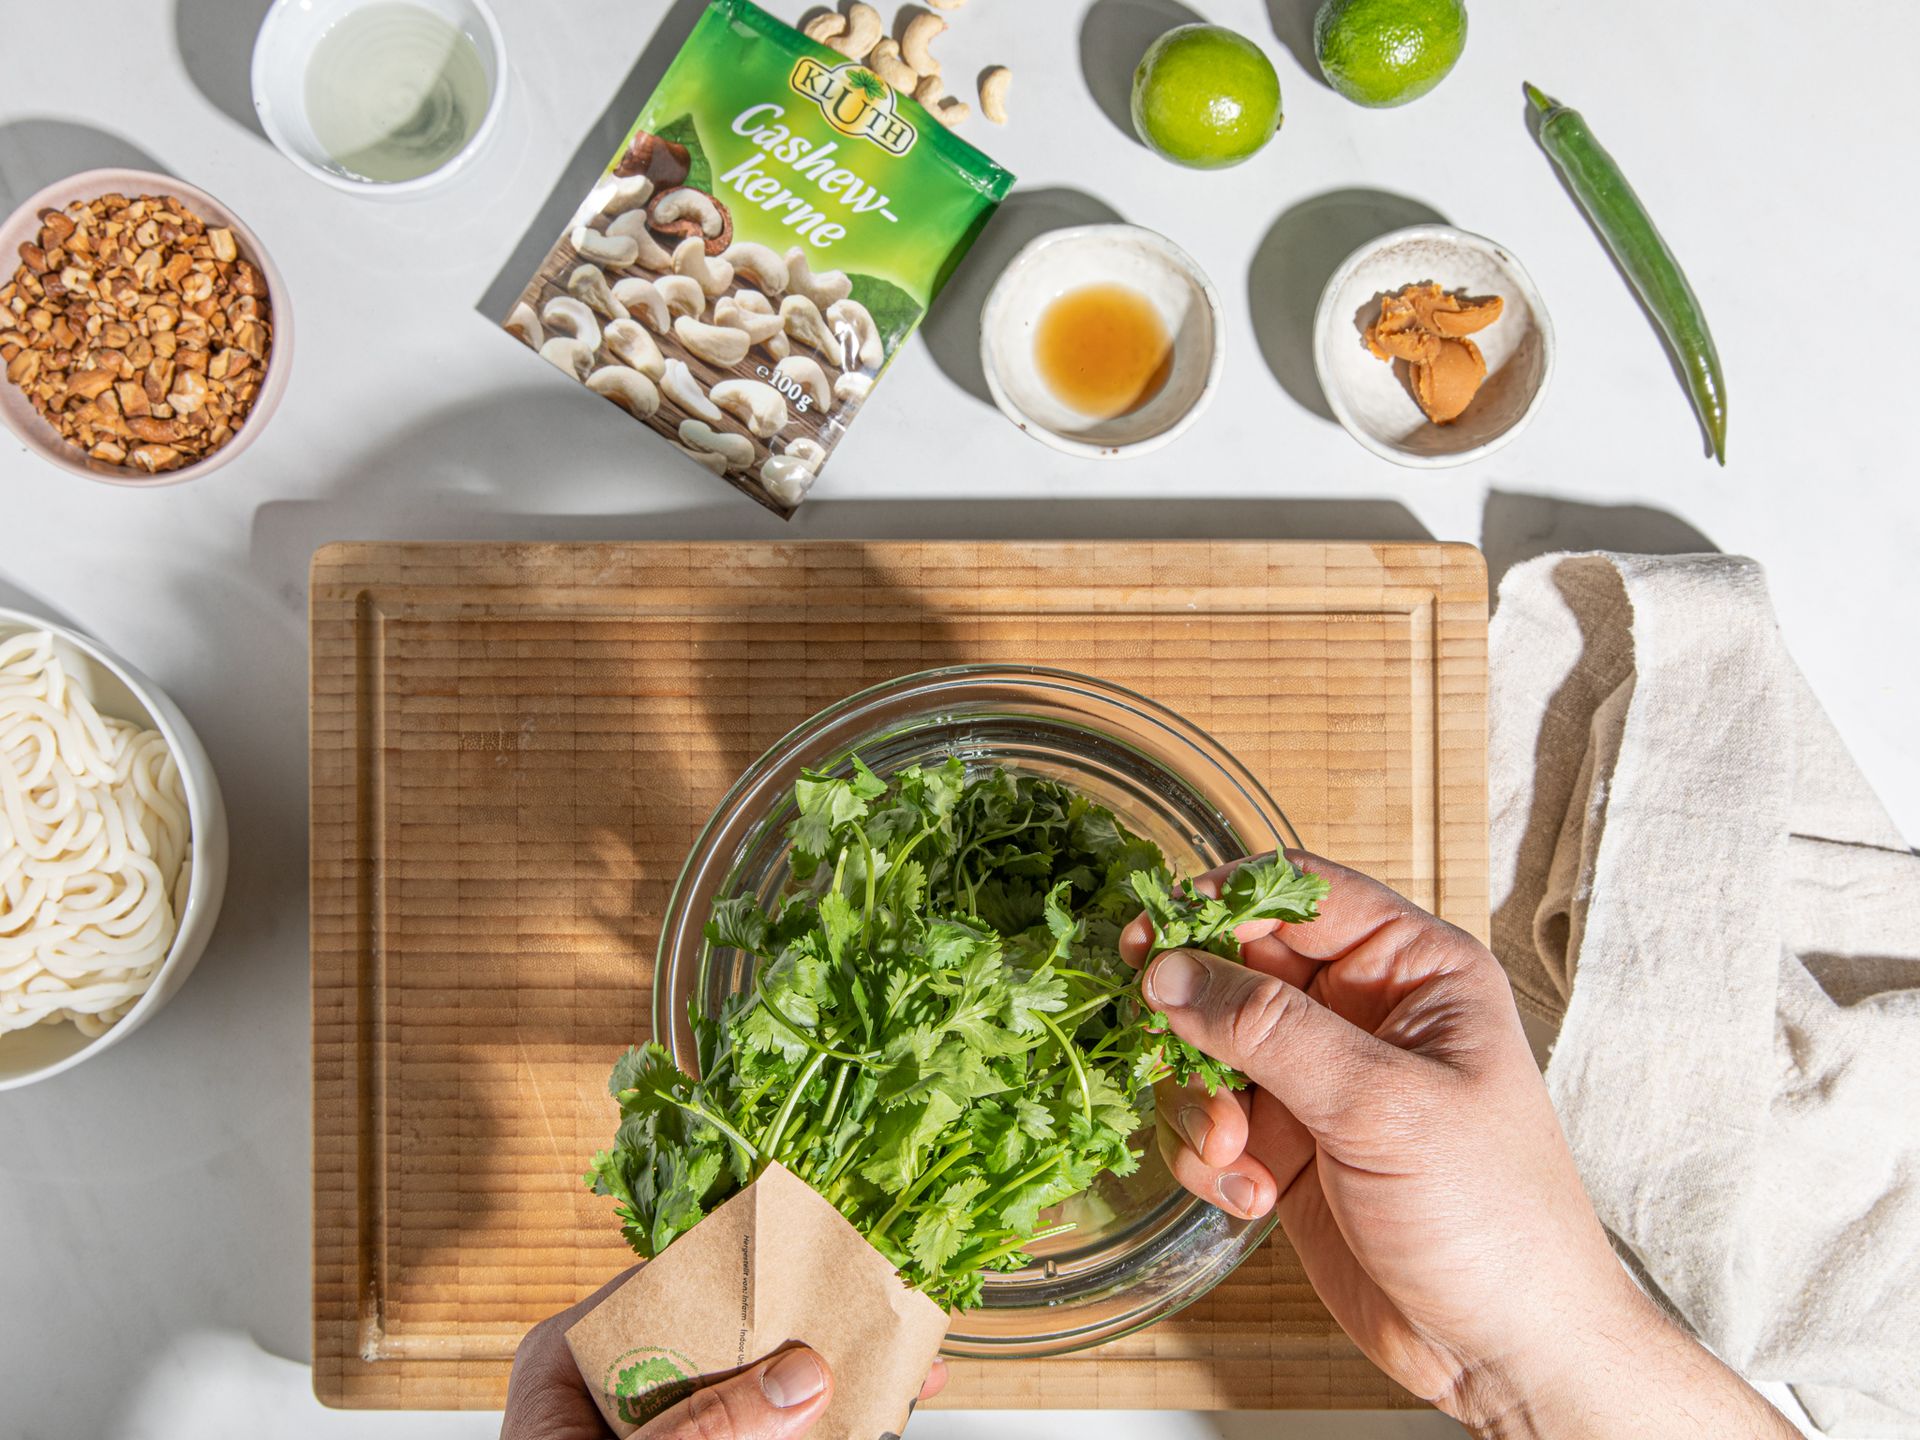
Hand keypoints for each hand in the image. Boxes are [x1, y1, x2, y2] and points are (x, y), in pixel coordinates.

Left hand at [501, 1268, 946, 1439]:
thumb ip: (708, 1428)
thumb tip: (802, 1378)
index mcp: (568, 1360)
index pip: (664, 1283)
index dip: (743, 1267)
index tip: (816, 1257)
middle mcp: (611, 1385)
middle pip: (721, 1337)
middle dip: (802, 1333)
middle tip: (877, 1317)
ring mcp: (654, 1429)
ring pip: (749, 1393)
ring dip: (820, 1389)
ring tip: (899, 1375)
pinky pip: (753, 1435)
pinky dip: (807, 1433)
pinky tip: (867, 1424)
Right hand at [1122, 851, 1795, 1438]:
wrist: (1506, 1352)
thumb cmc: (1493, 1218)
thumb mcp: (1382, 1106)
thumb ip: (1270, 1030)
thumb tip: (1170, 970)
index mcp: (1413, 970)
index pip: (1300, 896)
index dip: (1219, 904)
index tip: (1151, 932)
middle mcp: (1363, 1014)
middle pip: (1239, 969)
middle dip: (1197, 1016)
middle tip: (1161, 1040)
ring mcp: (1322, 1082)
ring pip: (1211, 1048)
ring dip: (1200, 1099)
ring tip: (1230, 1148)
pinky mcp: (1289, 1147)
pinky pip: (1212, 1121)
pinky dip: (1210, 1157)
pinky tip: (1250, 1195)